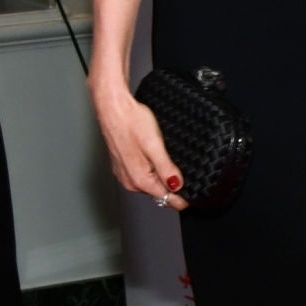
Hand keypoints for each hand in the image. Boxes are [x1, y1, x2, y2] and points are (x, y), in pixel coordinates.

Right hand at [90, 76, 185, 209]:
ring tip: (172, 165)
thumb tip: (177, 185)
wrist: (112, 107)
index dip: (182, 199)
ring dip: (162, 179)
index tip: (193, 196)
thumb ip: (166, 168)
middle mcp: (129, 180)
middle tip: (187, 177)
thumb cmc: (131, 121)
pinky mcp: (122, 165)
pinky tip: (156, 158)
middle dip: (173, 188)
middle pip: (158, 193)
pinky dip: (152, 171)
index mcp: (139, 179)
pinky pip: (142, 175)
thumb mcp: (155, 145)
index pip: (166, 199)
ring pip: (150, 184)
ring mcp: (124, 173)